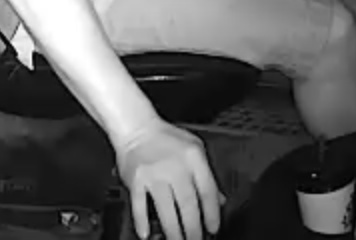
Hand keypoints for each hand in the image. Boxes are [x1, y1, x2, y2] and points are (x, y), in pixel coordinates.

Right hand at [116, 119, 221, 239]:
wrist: (135, 126)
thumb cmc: (165, 137)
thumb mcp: (194, 148)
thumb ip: (207, 174)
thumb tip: (220, 200)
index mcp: (193, 158)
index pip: (207, 190)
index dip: (212, 213)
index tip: (213, 228)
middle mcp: (174, 166)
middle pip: (188, 204)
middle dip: (194, 228)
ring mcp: (153, 174)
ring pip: (166, 209)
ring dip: (173, 230)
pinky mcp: (135, 179)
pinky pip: (139, 204)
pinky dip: (142, 221)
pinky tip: (146, 233)